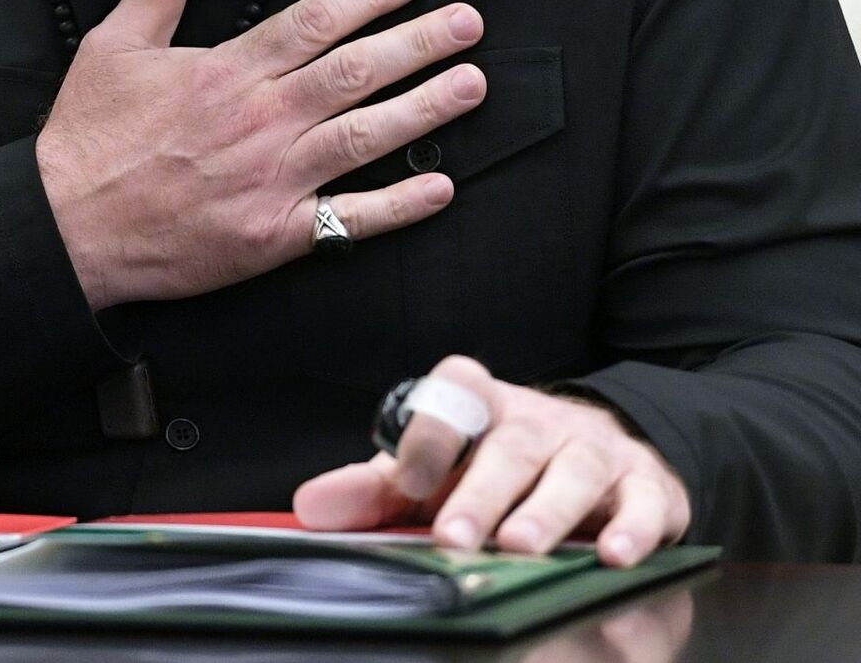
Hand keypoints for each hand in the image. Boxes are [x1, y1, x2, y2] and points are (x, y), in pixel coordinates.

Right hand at [34, 0, 485, 309]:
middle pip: (357, 71)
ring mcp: (273, 180)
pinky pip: (351, 219)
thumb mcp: (114, 43)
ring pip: (366, 136)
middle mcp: (261, 119)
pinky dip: (399, 204)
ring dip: (426, 108)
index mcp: (228, 70)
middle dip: (420, 42)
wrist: (69, 226)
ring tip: (472, 84)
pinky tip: (440, 186)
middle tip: (469, 23)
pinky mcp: (274, 236)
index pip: (317, 20)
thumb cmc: (90, 135)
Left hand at [293, 354, 691, 567]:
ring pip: (572, 471)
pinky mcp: (646, 484)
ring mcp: (594, 447)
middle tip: (455, 538)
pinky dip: (633, 529)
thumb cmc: (494, 469)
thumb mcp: (434, 473)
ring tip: (523, 549)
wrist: (595, 454)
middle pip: (510, 445)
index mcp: (480, 403)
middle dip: (481, 492)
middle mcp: (537, 418)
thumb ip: (373, 490)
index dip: (428, 436)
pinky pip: (645, 502)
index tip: (407, 483)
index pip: (451, 397)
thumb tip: (308, 509)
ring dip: (548, 511)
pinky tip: (614, 557)